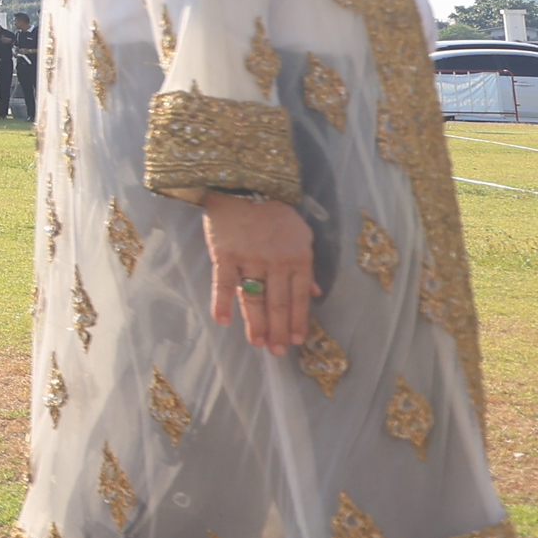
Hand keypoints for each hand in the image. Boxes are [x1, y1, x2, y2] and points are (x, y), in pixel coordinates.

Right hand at [190, 191, 315, 353]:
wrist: (244, 185)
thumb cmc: (275, 212)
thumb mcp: (302, 235)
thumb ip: (307, 266)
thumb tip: (315, 293)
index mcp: (298, 258)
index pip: (299, 298)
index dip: (298, 321)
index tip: (296, 341)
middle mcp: (276, 262)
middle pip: (278, 303)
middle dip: (278, 330)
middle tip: (276, 352)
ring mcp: (250, 259)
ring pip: (255, 298)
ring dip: (255, 323)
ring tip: (257, 343)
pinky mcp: (225, 254)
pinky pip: (224, 283)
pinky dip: (222, 302)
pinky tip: (222, 320)